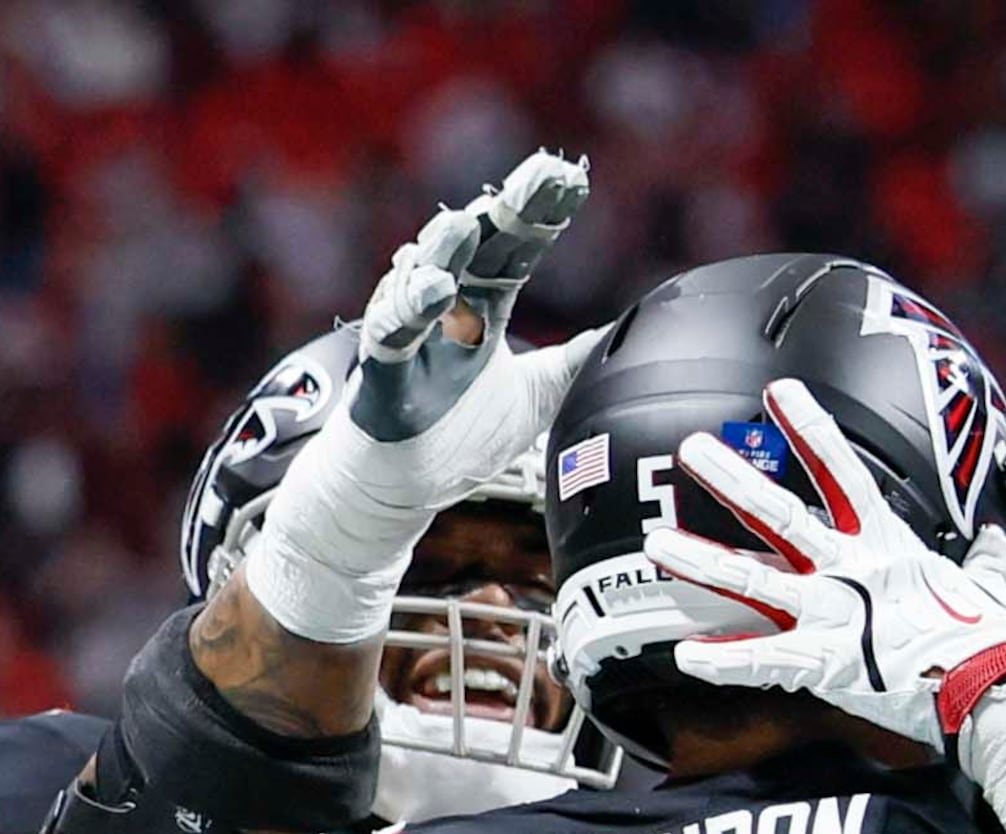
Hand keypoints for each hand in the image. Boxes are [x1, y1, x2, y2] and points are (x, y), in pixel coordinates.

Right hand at [246, 147, 596, 645]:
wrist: (399, 489)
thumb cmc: (458, 435)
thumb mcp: (534, 398)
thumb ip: (573, 362)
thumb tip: (622, 334)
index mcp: (481, 307)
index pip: (516, 248)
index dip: (542, 213)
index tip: (573, 176)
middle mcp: (444, 311)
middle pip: (476, 248)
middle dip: (508, 209)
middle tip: (543, 172)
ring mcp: (411, 340)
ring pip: (424, 280)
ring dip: (447, 250)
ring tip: (468, 221)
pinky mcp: (383, 379)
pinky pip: (391, 339)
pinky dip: (407, 313)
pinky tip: (433, 290)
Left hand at [646, 377, 1005, 750]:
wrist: (996, 690)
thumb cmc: (996, 643)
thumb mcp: (990, 590)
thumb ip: (981, 565)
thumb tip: (992, 548)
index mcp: (889, 548)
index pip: (843, 474)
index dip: (809, 431)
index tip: (778, 393)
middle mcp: (852, 572)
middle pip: (781, 516)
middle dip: (734, 481)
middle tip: (693, 450)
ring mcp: (834, 615)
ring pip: (754, 581)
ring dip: (702, 560)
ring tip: (657, 542)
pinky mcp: (827, 664)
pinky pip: (763, 660)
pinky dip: (724, 659)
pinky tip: (685, 655)